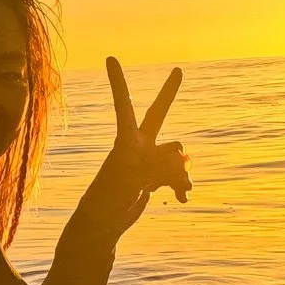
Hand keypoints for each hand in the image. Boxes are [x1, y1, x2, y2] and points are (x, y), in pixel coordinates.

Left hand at [79, 58, 191, 237]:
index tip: (110, 58)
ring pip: (177, 157)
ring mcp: (147, 161)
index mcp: (126, 142)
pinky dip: (181, 186)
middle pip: (159, 115)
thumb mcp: (130, 181)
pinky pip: (176, 176)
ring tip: (182, 191)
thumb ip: (157, 167)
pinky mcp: (153, 177)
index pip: (124, 106)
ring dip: (182, 173)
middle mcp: (138, 146)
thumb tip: (182, 162)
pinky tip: (181, 199)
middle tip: (178, 71)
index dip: (119, 82)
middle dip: (169, 94)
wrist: (102, 226)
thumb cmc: (106, 201)